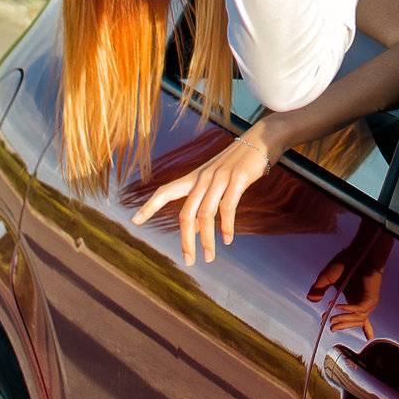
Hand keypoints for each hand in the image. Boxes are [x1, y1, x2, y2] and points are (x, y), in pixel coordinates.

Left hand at [129, 119, 282, 265]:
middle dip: (186, 240)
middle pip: (186, 213)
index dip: (149, 206)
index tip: (134, 221)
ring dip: (206, 239)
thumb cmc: (240, 163)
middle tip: (190, 261)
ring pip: (206, 214)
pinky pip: (228, 206)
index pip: (166, 191)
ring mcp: (220, 177)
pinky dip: (226, 226)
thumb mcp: (218, 182)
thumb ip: (204, 203)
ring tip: (209, 257)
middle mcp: (204, 177)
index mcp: (196, 177)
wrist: (263, 138)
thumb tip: (193, 230)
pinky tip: (227, 239)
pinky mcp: (238, 178)